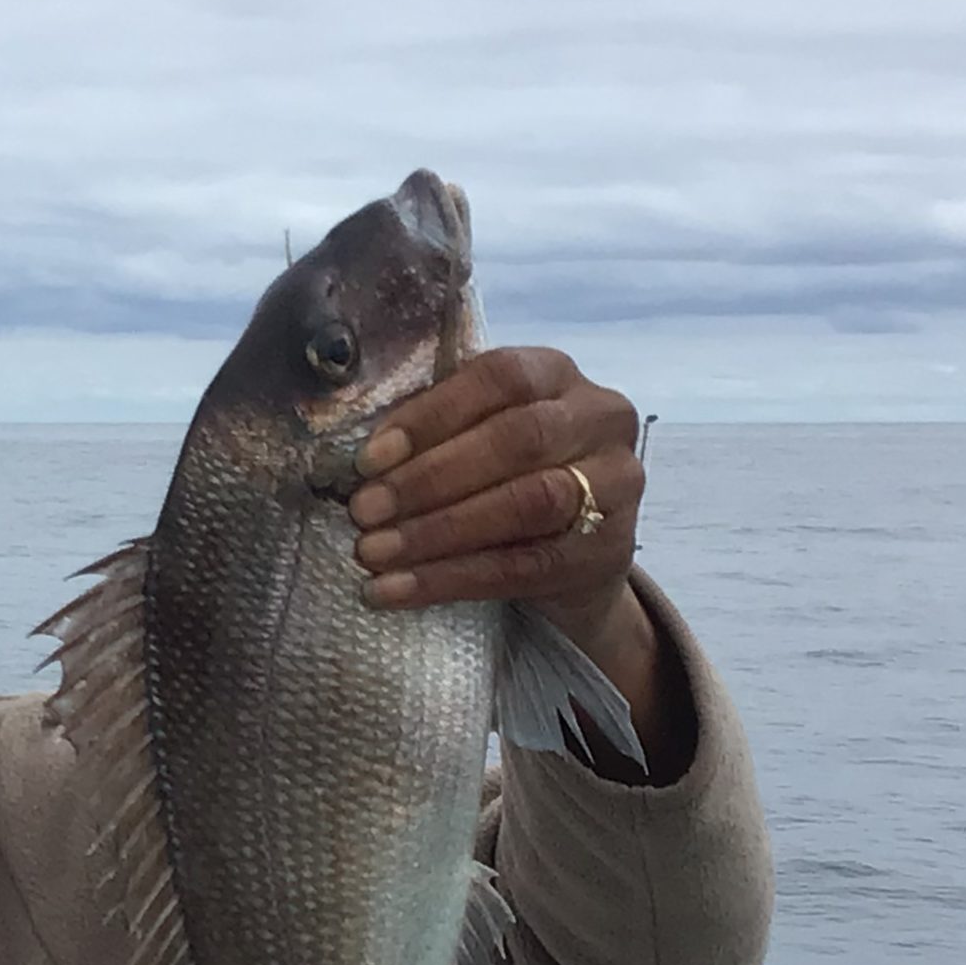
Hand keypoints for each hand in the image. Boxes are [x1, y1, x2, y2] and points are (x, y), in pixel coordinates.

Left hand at [351, 347, 692, 781]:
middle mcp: (600, 417)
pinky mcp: (608, 551)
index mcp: (556, 373)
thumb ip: (434, 430)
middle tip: (362, 512)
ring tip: (373, 554)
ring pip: (526, 504)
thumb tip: (348, 455)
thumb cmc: (505, 481)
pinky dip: (452, 580)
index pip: (497, 377)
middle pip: (516, 440)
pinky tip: (396, 592)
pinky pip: (524, 567)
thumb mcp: (478, 439)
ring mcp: (617, 485)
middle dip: (428, 479)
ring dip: (438, 532)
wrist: (573, 558)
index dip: (429, 416)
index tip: (367, 459)